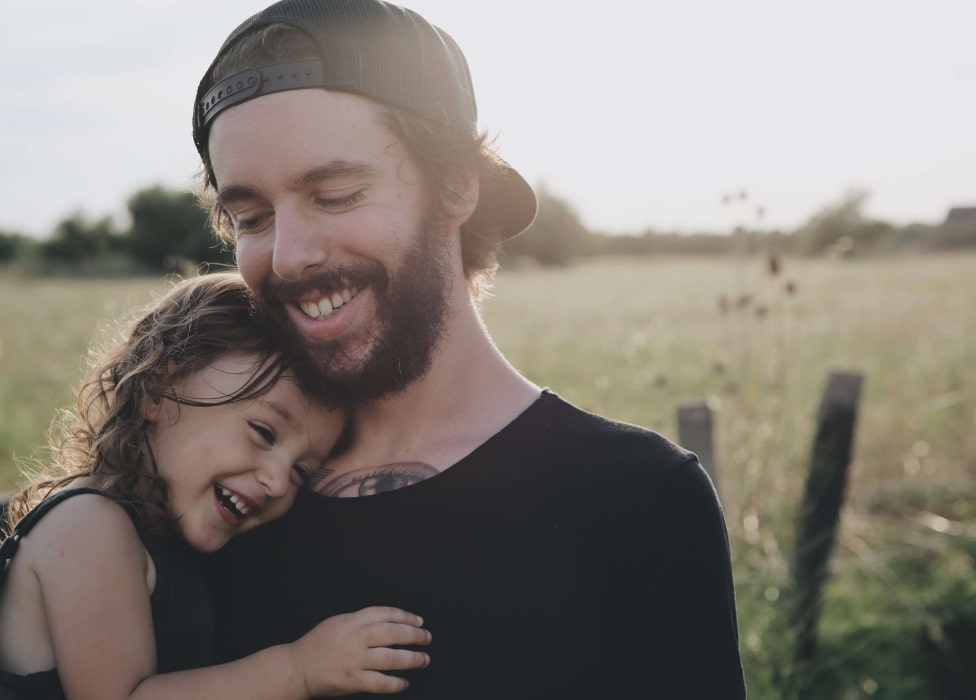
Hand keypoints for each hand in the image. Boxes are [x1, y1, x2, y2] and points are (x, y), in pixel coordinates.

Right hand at [289, 606, 430, 695]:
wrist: (296, 668)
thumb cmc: (317, 645)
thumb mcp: (338, 623)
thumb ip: (361, 620)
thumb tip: (390, 621)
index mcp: (352, 621)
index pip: (386, 614)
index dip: (406, 616)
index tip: (419, 621)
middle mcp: (355, 637)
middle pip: (393, 633)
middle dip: (415, 635)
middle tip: (427, 638)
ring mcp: (354, 659)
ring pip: (391, 658)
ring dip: (412, 659)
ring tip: (424, 659)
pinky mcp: (351, 680)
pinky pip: (380, 682)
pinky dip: (396, 683)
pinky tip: (404, 682)